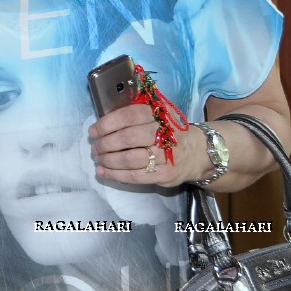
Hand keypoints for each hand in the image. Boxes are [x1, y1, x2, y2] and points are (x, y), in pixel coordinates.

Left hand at [89, 103, 203, 187]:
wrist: (197, 153)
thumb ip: (135, 115)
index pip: (130, 116)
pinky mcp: (165, 174)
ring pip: (130, 159)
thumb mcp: (158, 115)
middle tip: (95, 147)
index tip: (93, 131)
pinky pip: (135, 176)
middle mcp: (165, 134)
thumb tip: (102, 123)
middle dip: (105, 144)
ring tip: (98, 159)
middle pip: (128, 138)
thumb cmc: (168, 132)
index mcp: (160, 114)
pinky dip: (115, 175)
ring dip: (108, 160)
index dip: (108, 123)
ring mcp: (167, 156)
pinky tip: (103, 172)